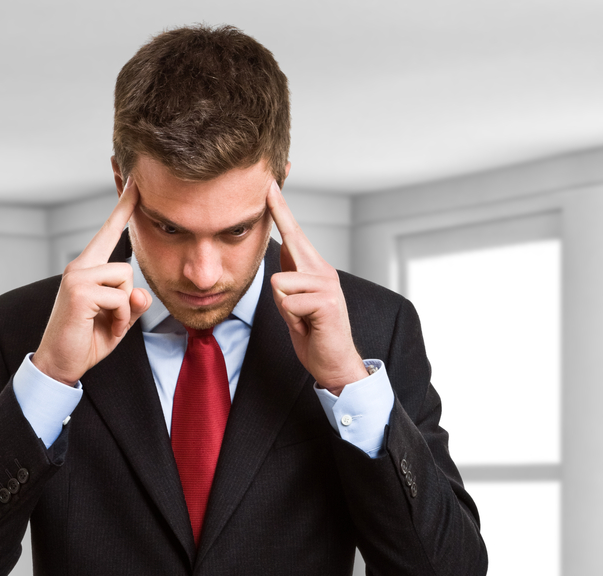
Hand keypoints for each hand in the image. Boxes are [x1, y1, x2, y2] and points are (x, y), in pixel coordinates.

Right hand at [33, 178, 151, 385]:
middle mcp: (79, 267)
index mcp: (86, 268)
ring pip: (125, 281)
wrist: (59, 364)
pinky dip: (120, 318)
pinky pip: (121, 298)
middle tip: (110, 320)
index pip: (108, 232)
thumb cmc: (87, 341)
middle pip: (126, 266)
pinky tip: (103, 327)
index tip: (135, 181)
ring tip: (105, 324)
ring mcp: (77, 276)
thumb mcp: (119, 320)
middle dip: (127, 298)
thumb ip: (133, 303)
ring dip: (123, 310)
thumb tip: (139, 292)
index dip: (123, 207)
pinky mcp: (79, 291)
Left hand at [267, 181, 366, 395]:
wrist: (334, 363)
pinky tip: (308, 326)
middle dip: (279, 218)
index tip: (270, 184)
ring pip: (280, 283)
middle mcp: (323, 270)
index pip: (294, 234)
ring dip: (284, 308)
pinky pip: (288, 302)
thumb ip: (289, 280)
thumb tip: (280, 258)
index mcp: (314, 269)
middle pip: (291, 240)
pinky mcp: (326, 301)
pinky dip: (292, 319)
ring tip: (300, 320)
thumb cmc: (313, 335)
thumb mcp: (294, 304)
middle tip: (268, 187)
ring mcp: (327, 284)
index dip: (281, 209)